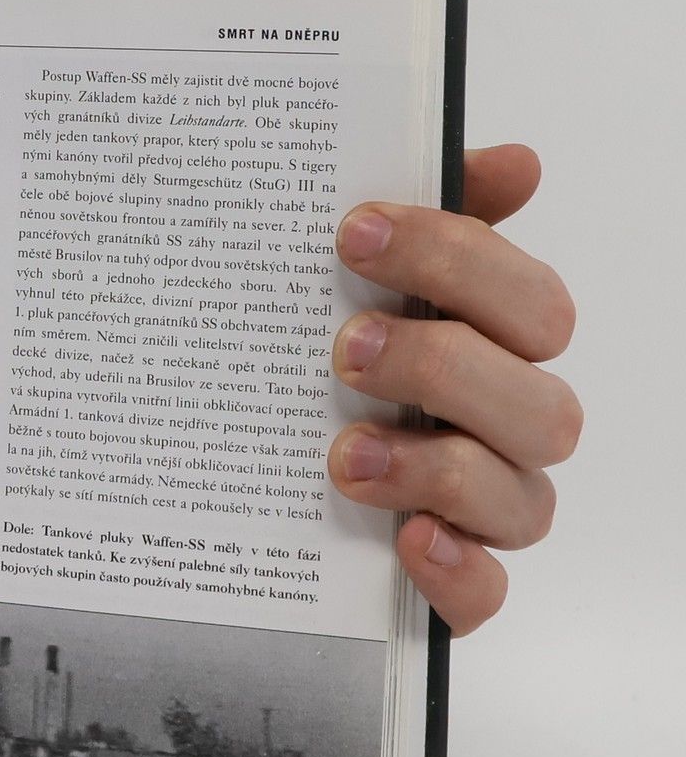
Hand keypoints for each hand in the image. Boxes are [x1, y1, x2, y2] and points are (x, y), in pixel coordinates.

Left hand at [329, 145, 579, 635]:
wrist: (219, 486)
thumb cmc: (311, 370)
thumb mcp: (341, 288)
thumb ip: (419, 224)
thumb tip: (515, 163)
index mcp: (491, 350)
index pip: (528, 302)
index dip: (454, 258)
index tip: (354, 231)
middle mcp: (500, 431)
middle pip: (538, 401)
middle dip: (444, 367)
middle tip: (345, 348)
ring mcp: (480, 513)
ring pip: (522, 498)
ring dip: (437, 468)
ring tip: (344, 455)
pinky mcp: (448, 587)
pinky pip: (486, 593)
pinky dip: (457, 571)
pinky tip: (409, 541)